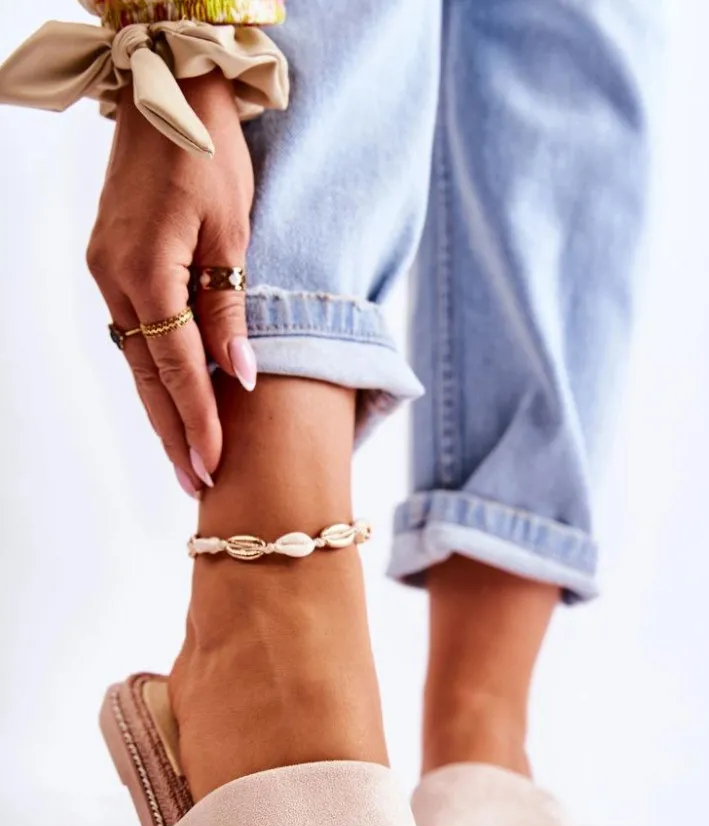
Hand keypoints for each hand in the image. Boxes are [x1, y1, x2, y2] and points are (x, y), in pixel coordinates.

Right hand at [87, 72, 256, 495]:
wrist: (166, 93)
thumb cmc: (208, 153)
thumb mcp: (232, 231)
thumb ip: (228, 309)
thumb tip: (238, 376)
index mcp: (146, 272)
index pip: (177, 368)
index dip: (198, 422)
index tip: (212, 468)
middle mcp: (115, 280)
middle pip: (148, 377)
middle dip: (174, 433)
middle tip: (196, 486)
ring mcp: (106, 272)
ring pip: (136, 360)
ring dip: (161, 409)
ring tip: (185, 457)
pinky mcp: (110, 264)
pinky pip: (133, 333)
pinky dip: (153, 371)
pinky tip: (169, 399)